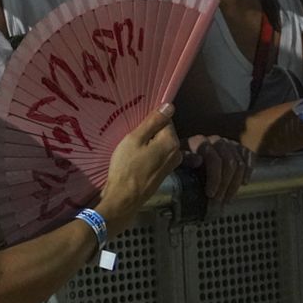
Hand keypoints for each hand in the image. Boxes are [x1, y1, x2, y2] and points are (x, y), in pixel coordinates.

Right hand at [97, 103, 181, 224]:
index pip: (165, 120)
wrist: (125, 196)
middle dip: (149, 133)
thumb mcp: (135, 139)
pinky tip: (137, 160)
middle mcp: (177, 151)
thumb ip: (152, 122)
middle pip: (164, 132)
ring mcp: (173, 163)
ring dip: (148, 144)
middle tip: (132, 139)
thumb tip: (169, 105)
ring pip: (161, 144)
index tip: (136, 128)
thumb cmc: (127, 166)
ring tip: (132, 150)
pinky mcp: (165, 171)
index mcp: (171, 141)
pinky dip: (149, 154)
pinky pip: (159, 154)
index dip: (149, 122)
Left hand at [181, 133, 253, 204]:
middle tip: (220, 200)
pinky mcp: (238, 147)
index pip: (214, 160)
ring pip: (240, 163)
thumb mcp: (178, 159)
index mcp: (200, 141)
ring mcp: (229, 143)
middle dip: (225, 185)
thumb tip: (198, 160)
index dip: (215, 179)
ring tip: (228, 198)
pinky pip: (249, 156)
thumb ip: (186, 158)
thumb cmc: (182, 159)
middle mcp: (216, 140)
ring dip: (235, 184)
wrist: (189, 152)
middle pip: (230, 163)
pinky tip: (243, 183)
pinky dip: (249, 170)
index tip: (210, 195)